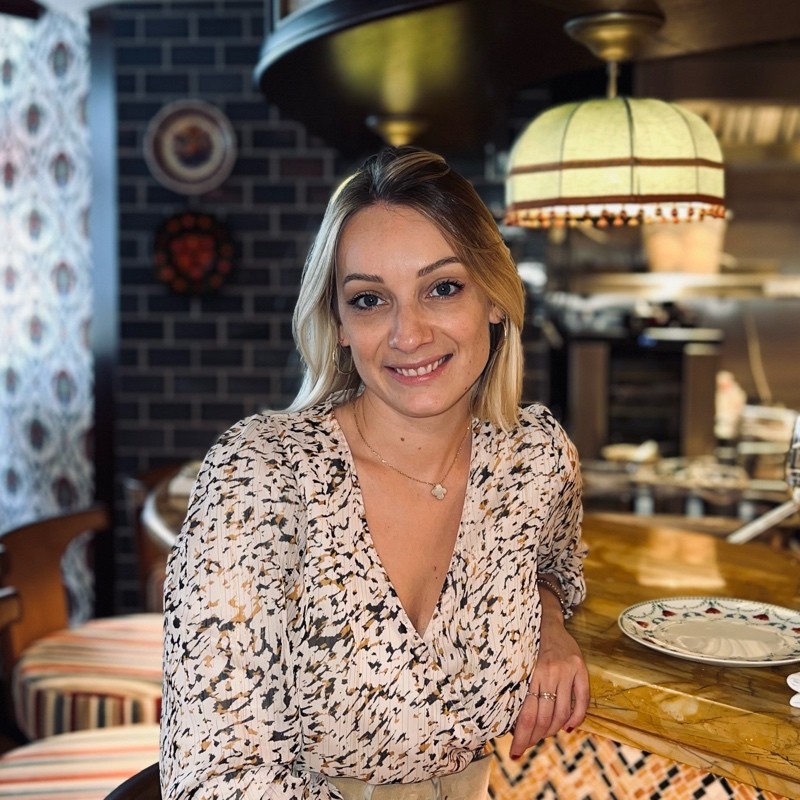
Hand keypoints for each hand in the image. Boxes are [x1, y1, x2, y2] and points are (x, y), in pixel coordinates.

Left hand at [509, 592, 589, 758]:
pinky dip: (576, 718)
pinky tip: (566, 727)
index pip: (526, 714)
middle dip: (534, 737)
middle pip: (544, 717)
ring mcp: (566, 670)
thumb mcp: (518, 664)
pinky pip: (582, 700)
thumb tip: (510, 722)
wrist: (545, 619)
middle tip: (527, 746)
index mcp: (529, 672)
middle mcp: (548, 672)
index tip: (515, 752)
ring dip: (552, 730)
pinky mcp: (580, 668)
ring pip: (562, 712)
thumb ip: (518, 688)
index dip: (521, 737)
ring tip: (544, 735)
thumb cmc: (526, 645)